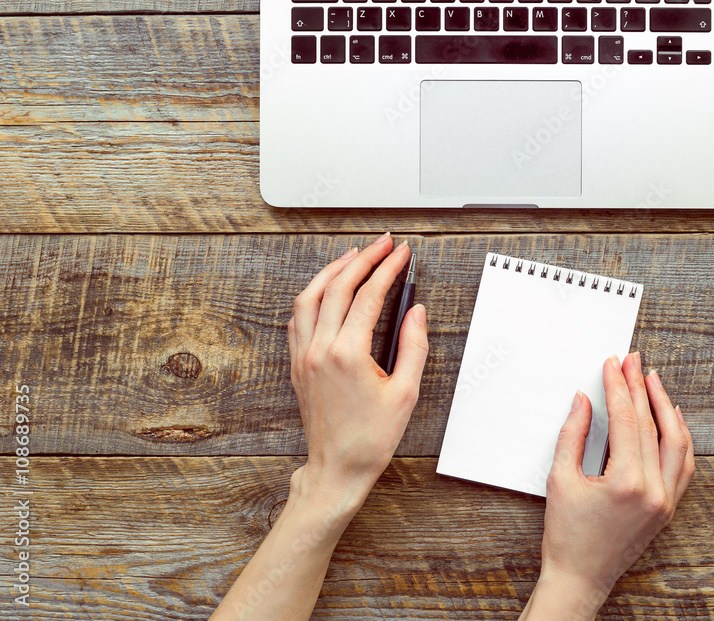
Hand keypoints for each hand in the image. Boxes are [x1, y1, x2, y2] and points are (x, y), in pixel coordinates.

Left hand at [286, 233, 428, 508]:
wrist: (337, 469)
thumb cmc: (370, 439)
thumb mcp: (405, 393)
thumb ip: (414, 346)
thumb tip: (416, 311)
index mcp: (347, 354)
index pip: (369, 296)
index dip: (388, 269)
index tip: (402, 254)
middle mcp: (319, 349)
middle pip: (338, 287)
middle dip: (363, 259)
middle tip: (383, 244)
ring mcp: (303, 356)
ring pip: (310, 297)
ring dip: (333, 271)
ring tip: (353, 256)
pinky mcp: (297, 365)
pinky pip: (298, 317)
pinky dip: (313, 295)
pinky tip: (326, 290)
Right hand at [522, 351, 694, 619]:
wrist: (580, 578)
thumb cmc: (566, 536)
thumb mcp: (561, 480)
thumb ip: (573, 435)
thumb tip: (583, 400)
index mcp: (626, 482)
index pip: (627, 420)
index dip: (618, 387)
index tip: (612, 364)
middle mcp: (654, 490)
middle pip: (652, 425)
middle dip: (640, 388)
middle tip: (632, 360)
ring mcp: (666, 500)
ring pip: (677, 442)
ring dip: (665, 407)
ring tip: (653, 380)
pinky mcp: (669, 508)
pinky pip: (684, 464)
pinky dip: (680, 437)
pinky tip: (672, 418)